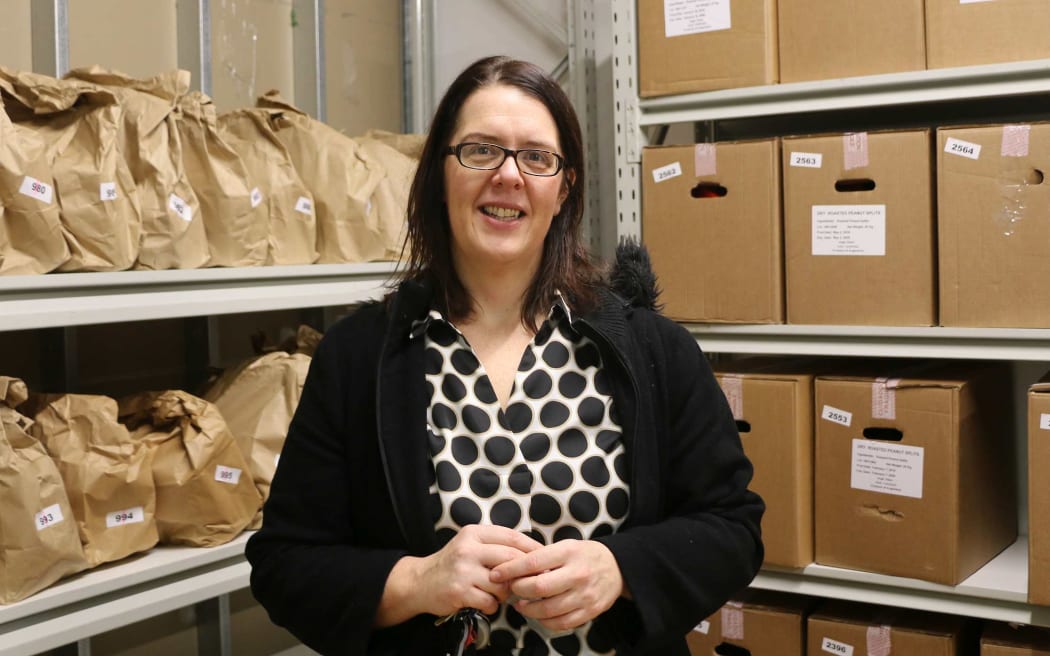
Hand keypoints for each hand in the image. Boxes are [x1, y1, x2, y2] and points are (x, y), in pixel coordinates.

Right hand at [414, 524, 542, 616]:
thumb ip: (496, 546)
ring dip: (506, 593)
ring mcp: (463, 570)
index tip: (544, 558)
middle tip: (529, 581)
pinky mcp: (459, 591)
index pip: (512, 537)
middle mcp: (468, 549)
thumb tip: (533, 554)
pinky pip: (490, 602)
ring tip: (498, 593)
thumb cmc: (453, 564)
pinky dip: (492, 605)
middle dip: (523, 573)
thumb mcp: (471, 545)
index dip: (532, 548)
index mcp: (474, 533)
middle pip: (512, 559)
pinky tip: (484, 601)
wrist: (420, 582)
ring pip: (503, 584)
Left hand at [489, 539, 624, 631]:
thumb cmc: (584, 555)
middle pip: (539, 588)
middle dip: (518, 590)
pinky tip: (538, 614)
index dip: (511, 569)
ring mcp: (585, 595)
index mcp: (569, 552)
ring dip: (528, 609)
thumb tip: (512, 567)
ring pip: (548, 609)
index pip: (534, 561)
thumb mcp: (566, 546)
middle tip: (511, 589)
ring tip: (521, 604)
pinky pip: (561, 623)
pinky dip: (544, 621)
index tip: (496, 573)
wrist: (617, 567)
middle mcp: (578, 574)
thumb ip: (543, 556)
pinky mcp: (590, 611)